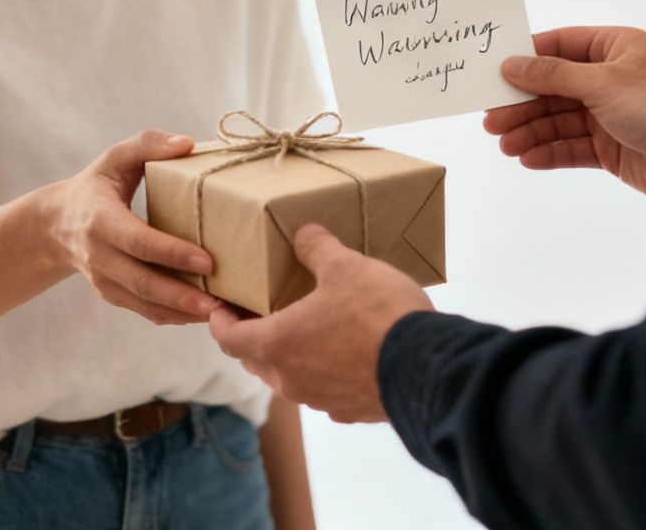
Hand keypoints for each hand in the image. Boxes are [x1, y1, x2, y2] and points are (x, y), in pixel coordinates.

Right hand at [48, 130, 220, 324]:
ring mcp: (105, 281)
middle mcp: (100, 256)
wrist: (57, 225)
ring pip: (145, 304)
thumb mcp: (114, 158)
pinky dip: (174, 316)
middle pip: (143, 282)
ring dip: (183, 312)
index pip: (138, 242)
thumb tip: (186, 144)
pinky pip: (145, 311)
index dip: (171, 253)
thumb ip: (148, 144)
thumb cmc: (96, 186)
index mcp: (101, 221)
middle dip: (182, 296)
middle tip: (220, 303)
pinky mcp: (113, 296)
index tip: (207, 261)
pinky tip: (204, 314)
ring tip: (221, 314)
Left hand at [209, 224, 432, 423]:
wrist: (426, 368)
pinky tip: (345, 354)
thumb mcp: (345, 266)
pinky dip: (325, 373)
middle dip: (253, 336)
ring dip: (291, 356)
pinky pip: (325, 391)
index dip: (219, 320)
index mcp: (276, 344)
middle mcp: (290, 380)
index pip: (227, 338)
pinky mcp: (351, 411)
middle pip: (255, 360)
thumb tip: (304, 234)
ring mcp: (321, 400)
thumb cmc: (376, 314)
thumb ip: (317, 248)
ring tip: (308, 328)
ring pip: (291, 379)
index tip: (220, 306)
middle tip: (262, 311)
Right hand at [487, 26, 645, 207]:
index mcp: (614, 49)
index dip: (526, 60)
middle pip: (554, 88)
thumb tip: (513, 65)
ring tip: (504, 144)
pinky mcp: (611, 150)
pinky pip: (572, 148)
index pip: (559, 47)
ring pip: (559, 121)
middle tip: (491, 119)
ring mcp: (610, 116)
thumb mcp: (602, 82)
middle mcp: (610, 80)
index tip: (494, 73)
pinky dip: (549, 152)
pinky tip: (527, 157)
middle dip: (523, 103)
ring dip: (531, 131)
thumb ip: (553, 75)